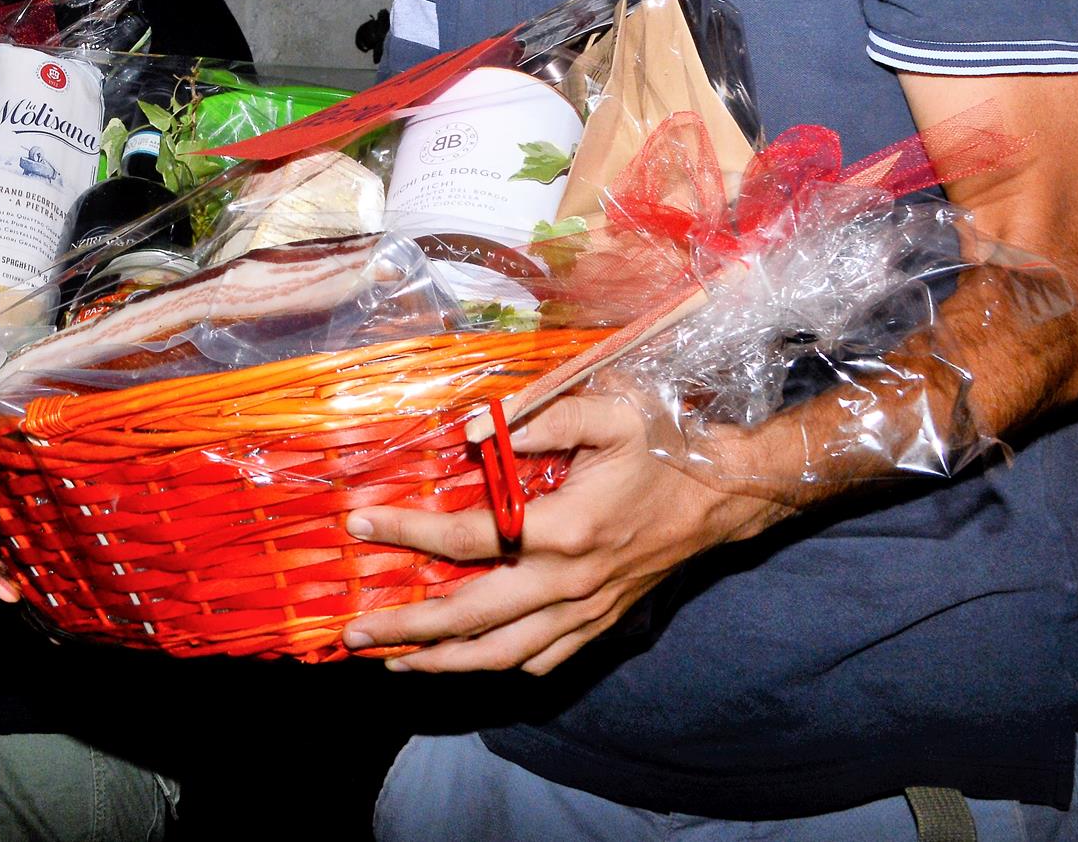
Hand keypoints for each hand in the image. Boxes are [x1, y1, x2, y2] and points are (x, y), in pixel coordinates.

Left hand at [340, 395, 787, 673]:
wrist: (723, 494)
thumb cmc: (664, 445)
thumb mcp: (608, 410)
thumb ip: (541, 417)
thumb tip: (476, 431)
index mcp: (565, 527)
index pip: (467, 536)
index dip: (407, 530)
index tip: (360, 524)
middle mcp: (570, 581)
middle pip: (471, 617)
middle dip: (407, 628)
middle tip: (354, 631)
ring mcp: (585, 610)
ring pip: (503, 654)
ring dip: (443, 662)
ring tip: (394, 660)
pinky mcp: (599, 624)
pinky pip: (542, 660)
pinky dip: (498, 666)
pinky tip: (466, 662)